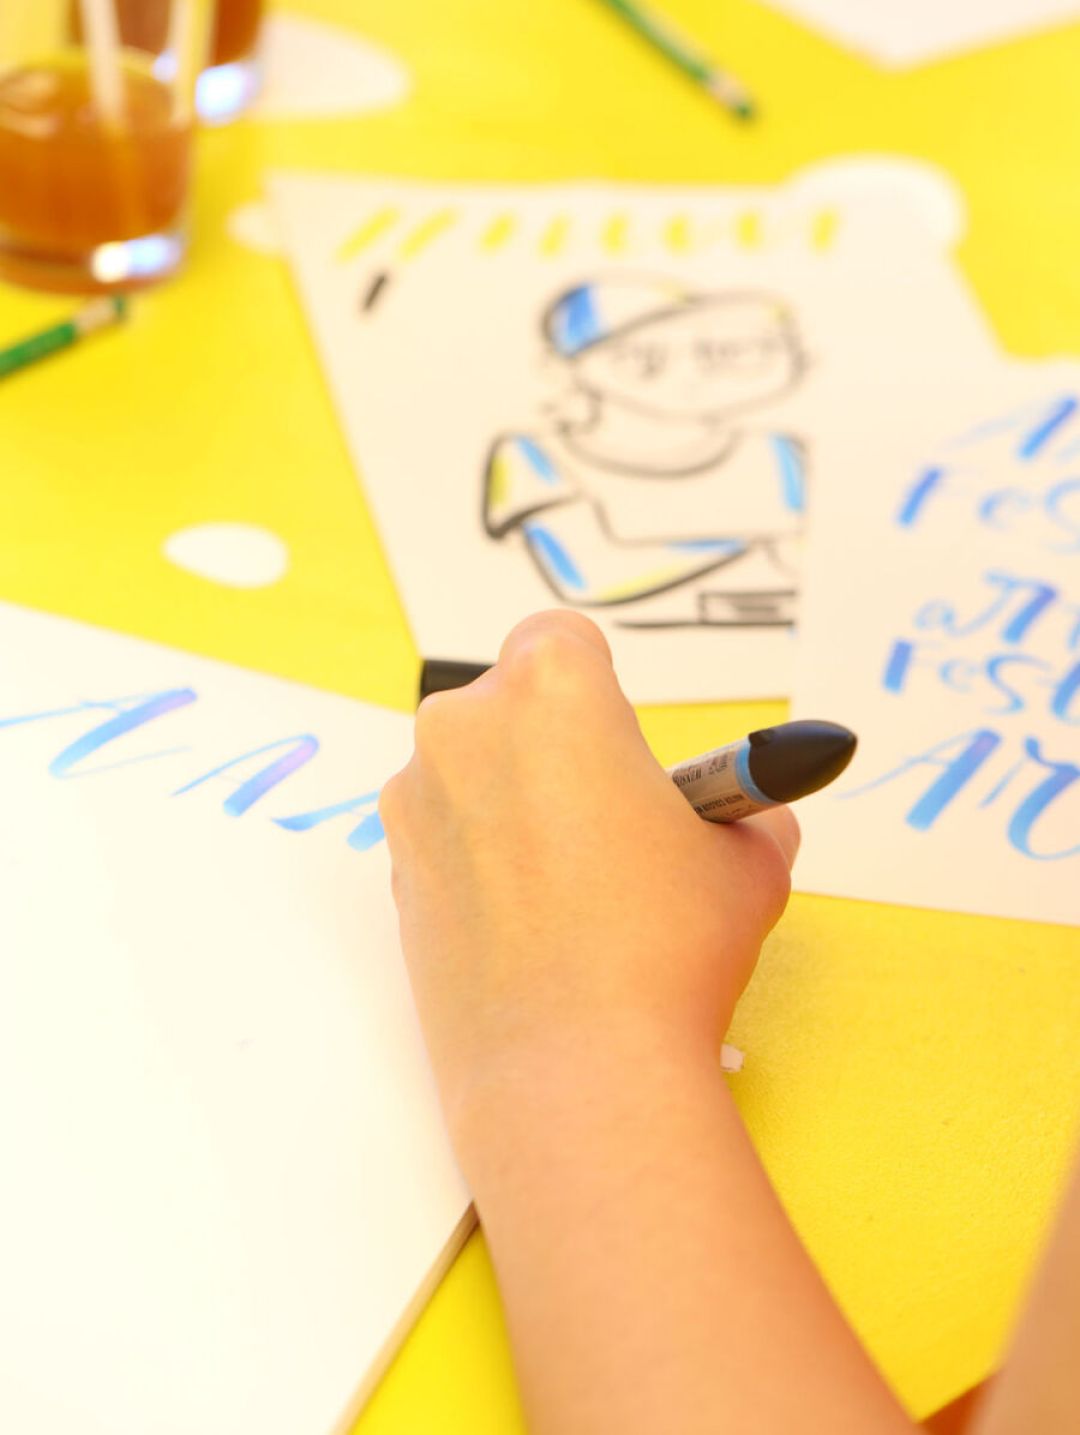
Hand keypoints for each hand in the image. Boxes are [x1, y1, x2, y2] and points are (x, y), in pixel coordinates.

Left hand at [379, 611, 798, 1158]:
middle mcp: (464, 727)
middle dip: (554, 747)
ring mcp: (415, 802)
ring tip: (574, 889)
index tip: (623, 745)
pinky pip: (445, 836)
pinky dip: (479, 859)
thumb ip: (746, 811)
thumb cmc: (667, 945)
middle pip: (509, 706)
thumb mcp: (748, 862)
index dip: (597, 687)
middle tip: (610, 824)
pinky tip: (529, 925)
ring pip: (471, 772)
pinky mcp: (394, 872)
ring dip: (513, 804)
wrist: (575, 1068)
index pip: (560, 638)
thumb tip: (752, 813)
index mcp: (550, 689)